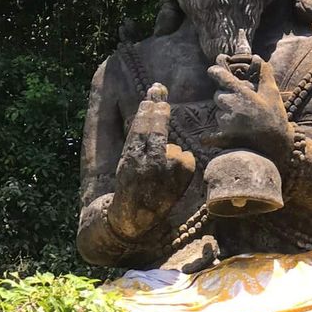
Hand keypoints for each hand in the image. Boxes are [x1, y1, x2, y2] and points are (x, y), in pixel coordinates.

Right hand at [109, 83, 194, 239]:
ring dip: (167, 149)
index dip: (147, 111)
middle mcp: (150, 164)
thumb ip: (138, 137)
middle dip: (159, 111)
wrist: (137, 216)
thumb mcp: (126, 161)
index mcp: (131, 160)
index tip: (151, 96)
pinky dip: (179, 161)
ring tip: (157, 169)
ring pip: (172, 146)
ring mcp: (169, 171)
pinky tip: (170, 174)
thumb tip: (151, 104)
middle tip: (160, 94)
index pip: (141, 129)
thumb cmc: (131, 184)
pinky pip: (184, 156)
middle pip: (157, 130)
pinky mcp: (184, 176)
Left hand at [206, 57, 292, 169]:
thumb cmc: (275, 117)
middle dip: (225, 97)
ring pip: (217, 113)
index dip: (215, 71)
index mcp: (241, 93)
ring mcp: (226, 123)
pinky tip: (204, 139)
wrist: (277, 145)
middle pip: (218, 95)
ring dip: (224, 114)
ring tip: (240, 120)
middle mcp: (231, 106)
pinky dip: (208, 138)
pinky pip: (209, 137)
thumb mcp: (272, 93)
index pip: (220, 76)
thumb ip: (264, 73)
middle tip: (238, 103)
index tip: (213, 70)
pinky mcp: (224, 138)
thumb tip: (256, 58)